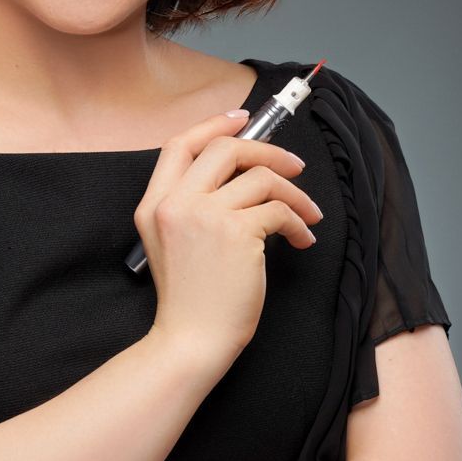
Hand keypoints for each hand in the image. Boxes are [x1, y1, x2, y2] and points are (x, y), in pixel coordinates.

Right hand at [135, 109, 321, 369]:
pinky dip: (298, 223)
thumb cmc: (191, 299)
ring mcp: (205, 217)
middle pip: (225, 149)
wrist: (192, 340)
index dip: (213, 126)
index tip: (242, 120)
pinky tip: (302, 240)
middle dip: (268, 151)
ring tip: (307, 216)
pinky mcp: (237, 234)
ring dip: (295, 194)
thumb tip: (245, 172)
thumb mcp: (171, 243)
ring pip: (262, 178)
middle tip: (294, 167)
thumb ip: (192, 206)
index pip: (180, 145)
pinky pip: (279, 211)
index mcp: (154, 204)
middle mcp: (175, 204)